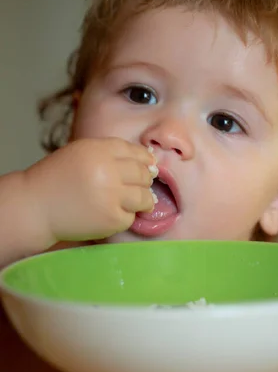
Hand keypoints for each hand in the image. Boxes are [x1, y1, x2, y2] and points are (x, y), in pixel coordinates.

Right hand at [23, 138, 154, 242]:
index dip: (144, 160)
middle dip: (144, 180)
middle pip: (143, 174)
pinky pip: (131, 217)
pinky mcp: (111, 219)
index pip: (135, 152)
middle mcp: (107, 172)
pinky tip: (112, 213)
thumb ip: (110, 152)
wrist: (35, 207)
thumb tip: (148, 160)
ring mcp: (110, 197)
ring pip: (144, 197)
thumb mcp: (81, 152)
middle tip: (137, 185)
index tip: (146, 166)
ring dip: (142, 199)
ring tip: (131, 201)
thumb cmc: (57, 178)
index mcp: (98, 151)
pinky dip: (125, 216)